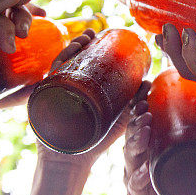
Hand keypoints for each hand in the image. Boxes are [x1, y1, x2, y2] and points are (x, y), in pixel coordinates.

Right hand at [35, 30, 152, 168]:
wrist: (76, 161)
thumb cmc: (96, 140)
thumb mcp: (118, 118)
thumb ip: (133, 101)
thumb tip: (149, 80)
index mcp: (80, 88)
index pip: (79, 60)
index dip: (85, 45)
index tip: (96, 32)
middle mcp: (65, 88)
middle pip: (68, 59)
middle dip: (78, 43)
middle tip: (90, 34)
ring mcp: (54, 95)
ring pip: (58, 65)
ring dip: (69, 49)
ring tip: (82, 40)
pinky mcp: (45, 104)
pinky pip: (49, 81)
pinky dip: (56, 67)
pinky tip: (64, 57)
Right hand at [123, 99, 195, 194]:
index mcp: (160, 162)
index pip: (146, 132)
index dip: (142, 113)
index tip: (146, 94)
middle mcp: (146, 176)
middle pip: (133, 145)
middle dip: (134, 126)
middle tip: (144, 112)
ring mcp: (139, 194)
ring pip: (129, 165)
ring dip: (133, 147)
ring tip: (143, 132)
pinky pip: (132, 194)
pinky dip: (136, 181)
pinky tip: (142, 171)